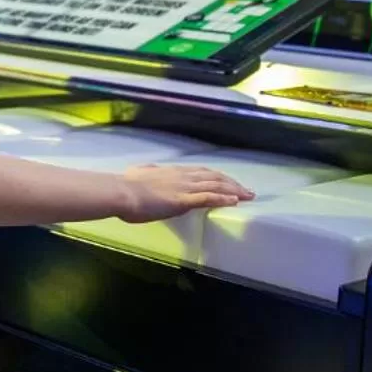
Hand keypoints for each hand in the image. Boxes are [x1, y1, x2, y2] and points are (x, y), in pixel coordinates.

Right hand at [118, 165, 253, 221]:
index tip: (230, 182)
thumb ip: (147, 172)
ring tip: (248, 196)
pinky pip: (208, 198)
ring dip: (234, 190)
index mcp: (174, 172)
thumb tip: (146, 170)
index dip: (219, 177)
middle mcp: (183, 176)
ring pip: (216, 186)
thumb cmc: (127, 186)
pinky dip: (223, 198)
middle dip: (233, 184)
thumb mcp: (139, 174)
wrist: (122, 192)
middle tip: (248, 191)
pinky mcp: (183, 200)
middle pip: (215, 177)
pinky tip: (235, 201)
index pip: (203, 172)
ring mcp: (184, 187)